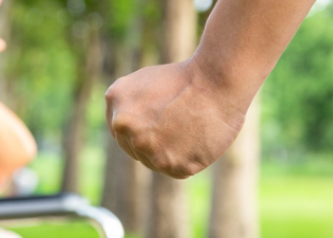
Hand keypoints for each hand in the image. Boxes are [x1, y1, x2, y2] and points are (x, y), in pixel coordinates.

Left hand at [105, 61, 248, 178]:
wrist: (215, 81)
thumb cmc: (185, 78)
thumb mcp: (142, 82)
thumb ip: (128, 107)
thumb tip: (125, 127)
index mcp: (117, 111)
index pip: (122, 134)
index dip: (142, 129)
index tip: (159, 123)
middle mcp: (127, 132)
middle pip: (138, 151)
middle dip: (156, 141)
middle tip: (178, 125)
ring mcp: (149, 151)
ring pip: (157, 162)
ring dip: (172, 152)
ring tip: (191, 128)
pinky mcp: (174, 166)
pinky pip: (179, 169)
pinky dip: (190, 159)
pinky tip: (199, 139)